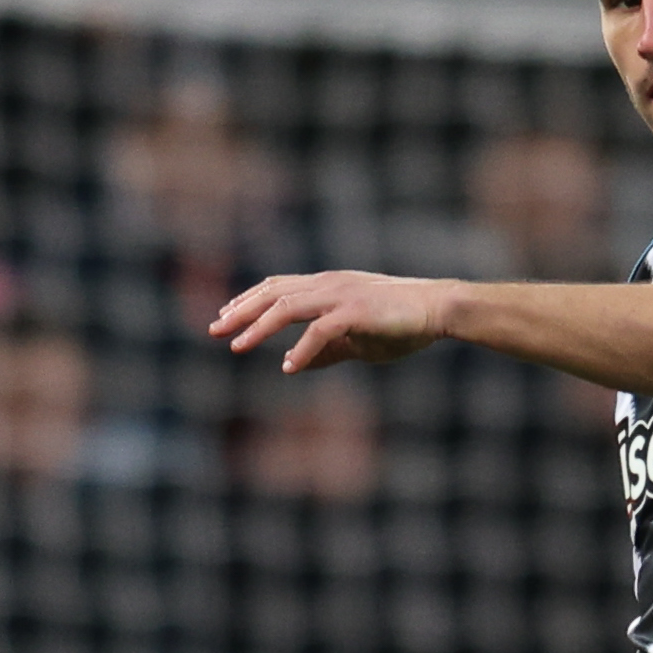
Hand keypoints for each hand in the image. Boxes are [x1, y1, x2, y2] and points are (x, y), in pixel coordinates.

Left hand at [209, 271, 454, 371]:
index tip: (225, 317)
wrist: (438, 309)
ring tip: (238, 347)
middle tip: (215, 330)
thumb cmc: (401, 323)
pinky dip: (301, 349)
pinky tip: (288, 367)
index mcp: (326, 286)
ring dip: (259, 327)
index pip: (277, 287)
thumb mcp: (356, 339)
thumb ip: (326, 350)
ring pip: (288, 306)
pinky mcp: (356, 312)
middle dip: (241, 311)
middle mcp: (328, 285)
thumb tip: (294, 365)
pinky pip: (320, 331)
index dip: (248, 300)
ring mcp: (341, 295)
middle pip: (273, 293)